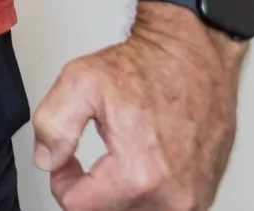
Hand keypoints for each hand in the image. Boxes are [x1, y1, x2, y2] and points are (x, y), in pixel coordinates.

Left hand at [32, 5, 243, 209]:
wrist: (195, 57)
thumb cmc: (148, 68)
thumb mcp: (80, 82)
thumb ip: (53, 125)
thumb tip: (47, 160)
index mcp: (139, 174)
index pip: (80, 208)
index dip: (62, 184)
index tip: (63, 164)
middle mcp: (173, 195)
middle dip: (89, 194)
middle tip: (81, 166)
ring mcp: (194, 199)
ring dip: (115, 197)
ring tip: (110, 166)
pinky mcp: (205, 195)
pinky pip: (162, 210)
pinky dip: (143, 196)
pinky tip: (137, 170)